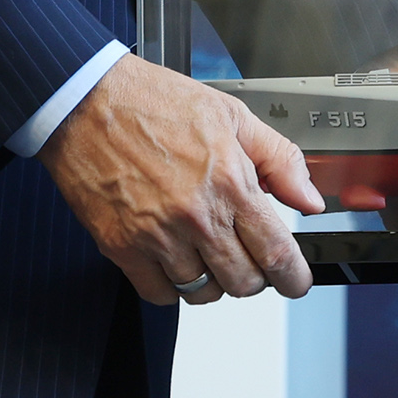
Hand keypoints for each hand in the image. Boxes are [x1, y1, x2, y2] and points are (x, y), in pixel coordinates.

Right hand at [38, 52, 322, 307]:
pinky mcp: (122, 248)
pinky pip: (159, 294)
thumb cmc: (155, 103)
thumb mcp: (233, 116)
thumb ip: (280, 159)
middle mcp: (196, 216)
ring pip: (202, 292)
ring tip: (208, 251)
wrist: (88, 103)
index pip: (275, 252)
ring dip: (213, 280)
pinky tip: (175, 259)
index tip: (296, 282)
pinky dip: (173, 286)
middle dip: (255, 276)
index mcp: (229, 181)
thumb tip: (310, 200)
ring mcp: (157, 236)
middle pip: (243, 282)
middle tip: (248, 256)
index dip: (293, 277)